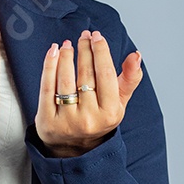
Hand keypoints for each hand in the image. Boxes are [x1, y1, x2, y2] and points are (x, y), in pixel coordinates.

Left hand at [35, 29, 142, 156]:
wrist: (74, 147)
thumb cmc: (98, 118)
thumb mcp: (118, 102)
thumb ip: (129, 79)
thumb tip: (136, 55)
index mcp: (110, 113)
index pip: (105, 74)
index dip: (100, 52)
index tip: (96, 36)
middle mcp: (89, 119)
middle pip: (85, 75)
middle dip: (84, 50)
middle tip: (83, 36)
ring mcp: (67, 121)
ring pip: (65, 79)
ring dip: (66, 56)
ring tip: (68, 44)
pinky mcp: (47, 121)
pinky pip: (47, 87)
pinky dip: (49, 66)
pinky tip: (53, 52)